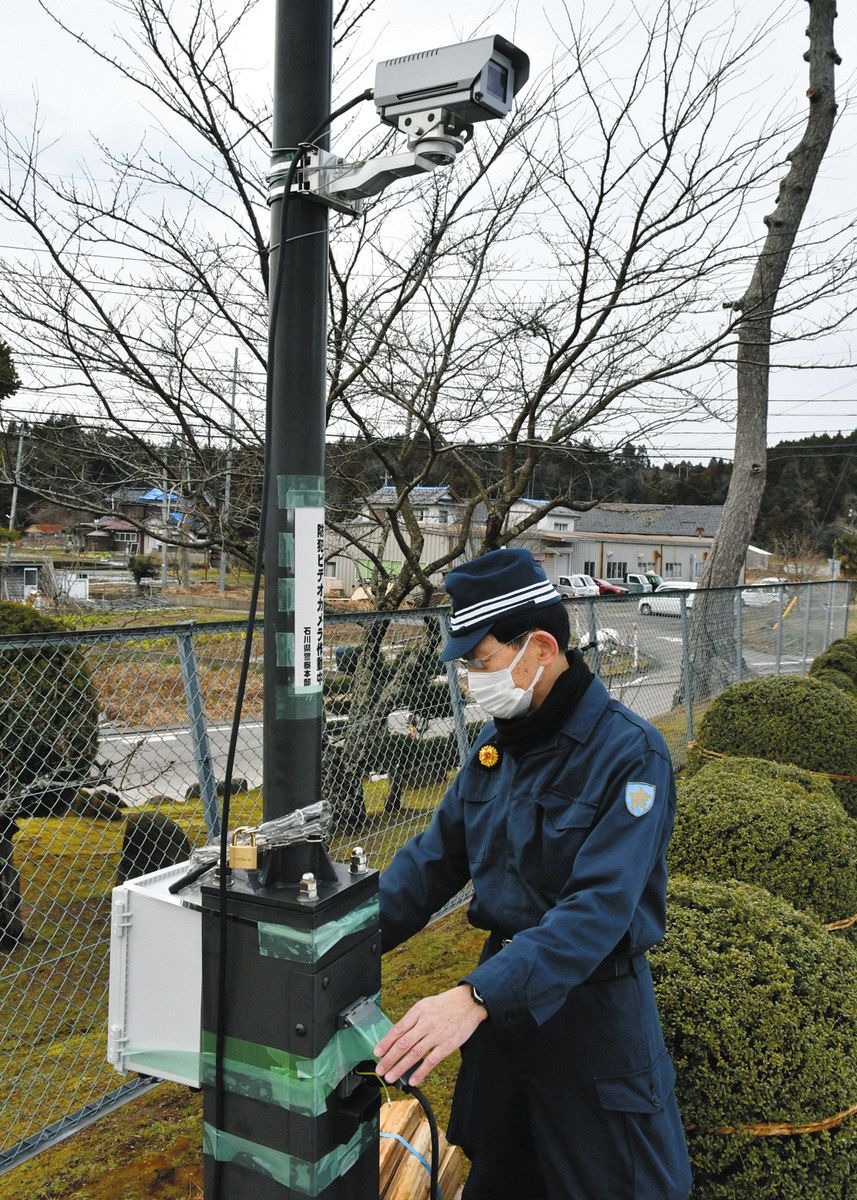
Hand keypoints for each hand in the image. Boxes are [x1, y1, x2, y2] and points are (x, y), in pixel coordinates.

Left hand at [373, 985, 487, 1087]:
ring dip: (401, 1067)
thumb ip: (412, 1020)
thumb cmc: (445, 1005)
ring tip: (391, 1077)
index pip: (397, 1029)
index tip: (376, 1053)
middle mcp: (425, 1023)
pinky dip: (420, 1072)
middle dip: (389, 1059)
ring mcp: (436, 1035)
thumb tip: (396, 1037)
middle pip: (403, 1044)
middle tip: (380, 1070)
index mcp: (418, 1012)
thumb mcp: (425, 1005)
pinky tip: (412, 1080)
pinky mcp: (447, 1046)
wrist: (469, 1003)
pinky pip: (431, 1061)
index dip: (385, 1043)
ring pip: (414, 1054)